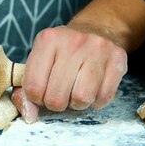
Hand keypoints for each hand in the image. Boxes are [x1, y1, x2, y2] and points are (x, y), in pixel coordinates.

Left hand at [11, 25, 126, 121]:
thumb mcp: (39, 60)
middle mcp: (73, 41)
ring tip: (75, 92)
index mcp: (47, 40)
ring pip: (82, 98)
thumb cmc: (62, 51)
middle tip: (58, 96)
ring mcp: (97, 49)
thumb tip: (30, 116)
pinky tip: (92, 90)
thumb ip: (26, 89)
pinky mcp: (118, 58)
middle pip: (57, 96)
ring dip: (76, 104)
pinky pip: (104, 97)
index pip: (34, 86)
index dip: (35, 98)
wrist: (97, 29)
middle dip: (55, 104)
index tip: (41, 93)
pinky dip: (96, 101)